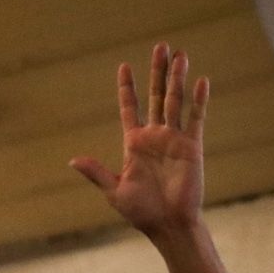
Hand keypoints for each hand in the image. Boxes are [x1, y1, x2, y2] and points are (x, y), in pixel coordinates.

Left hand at [71, 43, 207, 237]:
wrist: (168, 225)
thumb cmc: (141, 212)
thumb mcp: (114, 190)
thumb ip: (96, 172)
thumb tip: (72, 161)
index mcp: (135, 144)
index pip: (130, 108)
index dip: (127, 88)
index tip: (123, 67)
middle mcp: (155, 137)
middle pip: (156, 96)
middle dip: (157, 72)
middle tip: (160, 46)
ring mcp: (174, 139)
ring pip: (176, 101)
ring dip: (177, 78)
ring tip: (179, 54)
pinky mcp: (192, 147)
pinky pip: (196, 119)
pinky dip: (199, 101)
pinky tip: (201, 82)